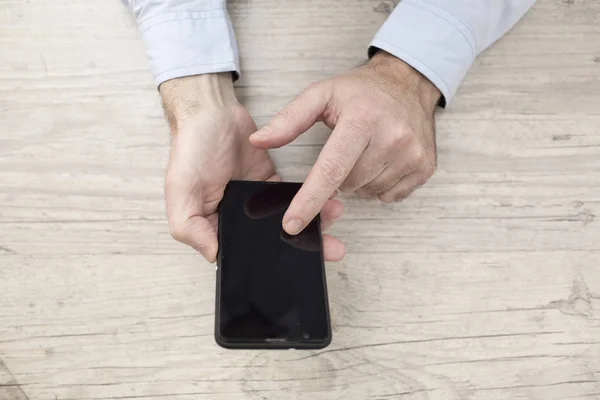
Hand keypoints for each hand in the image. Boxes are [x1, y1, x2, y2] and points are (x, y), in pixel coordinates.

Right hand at [160, 74, 344, 261]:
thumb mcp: (181, 190)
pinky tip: (327, 201)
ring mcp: (255, 202)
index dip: (266, 262)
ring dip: (310, 223)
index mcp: (212, 226)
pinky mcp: (270, 183)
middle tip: (330, 249)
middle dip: (299, 246)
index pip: (241, 253)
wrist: (211, 112)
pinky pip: (293, 197)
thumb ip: (190, 228)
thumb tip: (213, 256)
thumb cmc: (190, 150)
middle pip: (270, 241)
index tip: (294, 264)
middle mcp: (235, 218)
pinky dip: (311, 200)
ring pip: (286, 221)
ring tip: (332, 219)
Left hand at [250, 50, 440, 234]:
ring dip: (358, 181)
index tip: (292, 224)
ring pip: (367, 192)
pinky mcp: (424, 168)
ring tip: (364, 151)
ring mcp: (412, 155)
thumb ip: (288, 120)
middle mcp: (392, 138)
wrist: (408, 83)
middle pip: (347, 185)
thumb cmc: (361, 91)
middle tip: (345, 150)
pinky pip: (389, 195)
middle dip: (337, 177)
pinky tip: (381, 160)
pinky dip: (378, 184)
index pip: (331, 170)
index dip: (309, 200)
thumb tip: (258, 141)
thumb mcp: (321, 94)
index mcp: (362, 119)